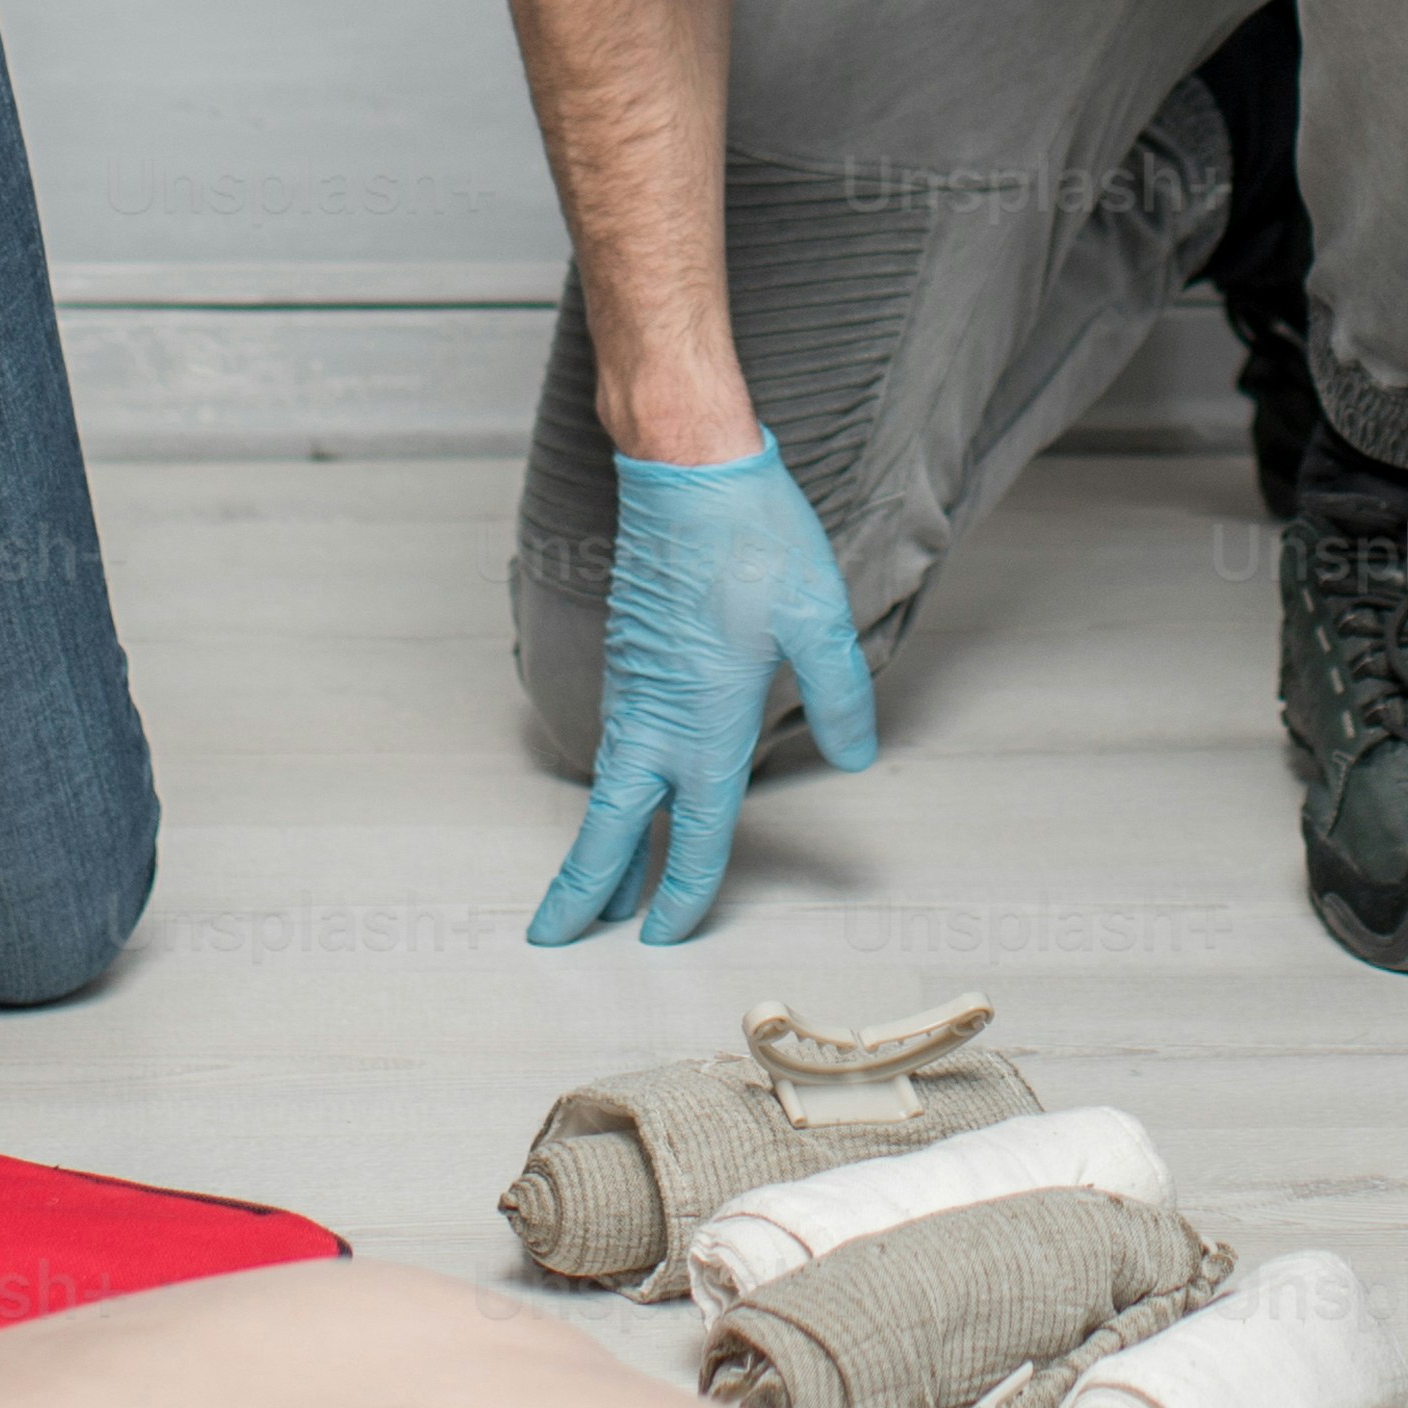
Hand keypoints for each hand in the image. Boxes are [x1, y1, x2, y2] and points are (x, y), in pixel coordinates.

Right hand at [527, 449, 879, 946]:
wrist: (684, 468)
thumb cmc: (753, 538)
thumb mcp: (820, 620)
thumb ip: (839, 698)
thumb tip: (852, 756)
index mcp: (707, 723)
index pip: (693, 837)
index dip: (681, 897)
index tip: (661, 940)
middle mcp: (658, 718)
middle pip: (611, 829)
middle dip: (583, 891)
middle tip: (554, 938)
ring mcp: (634, 688)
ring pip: (608, 788)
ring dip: (597, 844)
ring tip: (592, 890)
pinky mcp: (628, 657)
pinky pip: (613, 744)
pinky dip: (608, 789)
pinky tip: (621, 797)